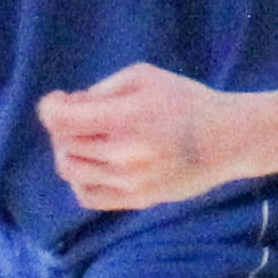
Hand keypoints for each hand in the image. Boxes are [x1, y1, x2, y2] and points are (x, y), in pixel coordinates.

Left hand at [38, 63, 239, 211]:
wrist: (227, 140)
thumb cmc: (185, 101)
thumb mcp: (144, 76)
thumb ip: (101, 89)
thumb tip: (71, 106)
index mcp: (126, 119)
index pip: (62, 120)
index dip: (50, 107)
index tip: (58, 98)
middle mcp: (124, 156)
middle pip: (63, 144)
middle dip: (63, 126)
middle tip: (83, 115)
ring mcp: (129, 183)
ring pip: (70, 171)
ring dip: (69, 151)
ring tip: (88, 139)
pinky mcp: (135, 201)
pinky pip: (87, 196)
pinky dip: (80, 179)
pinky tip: (94, 164)